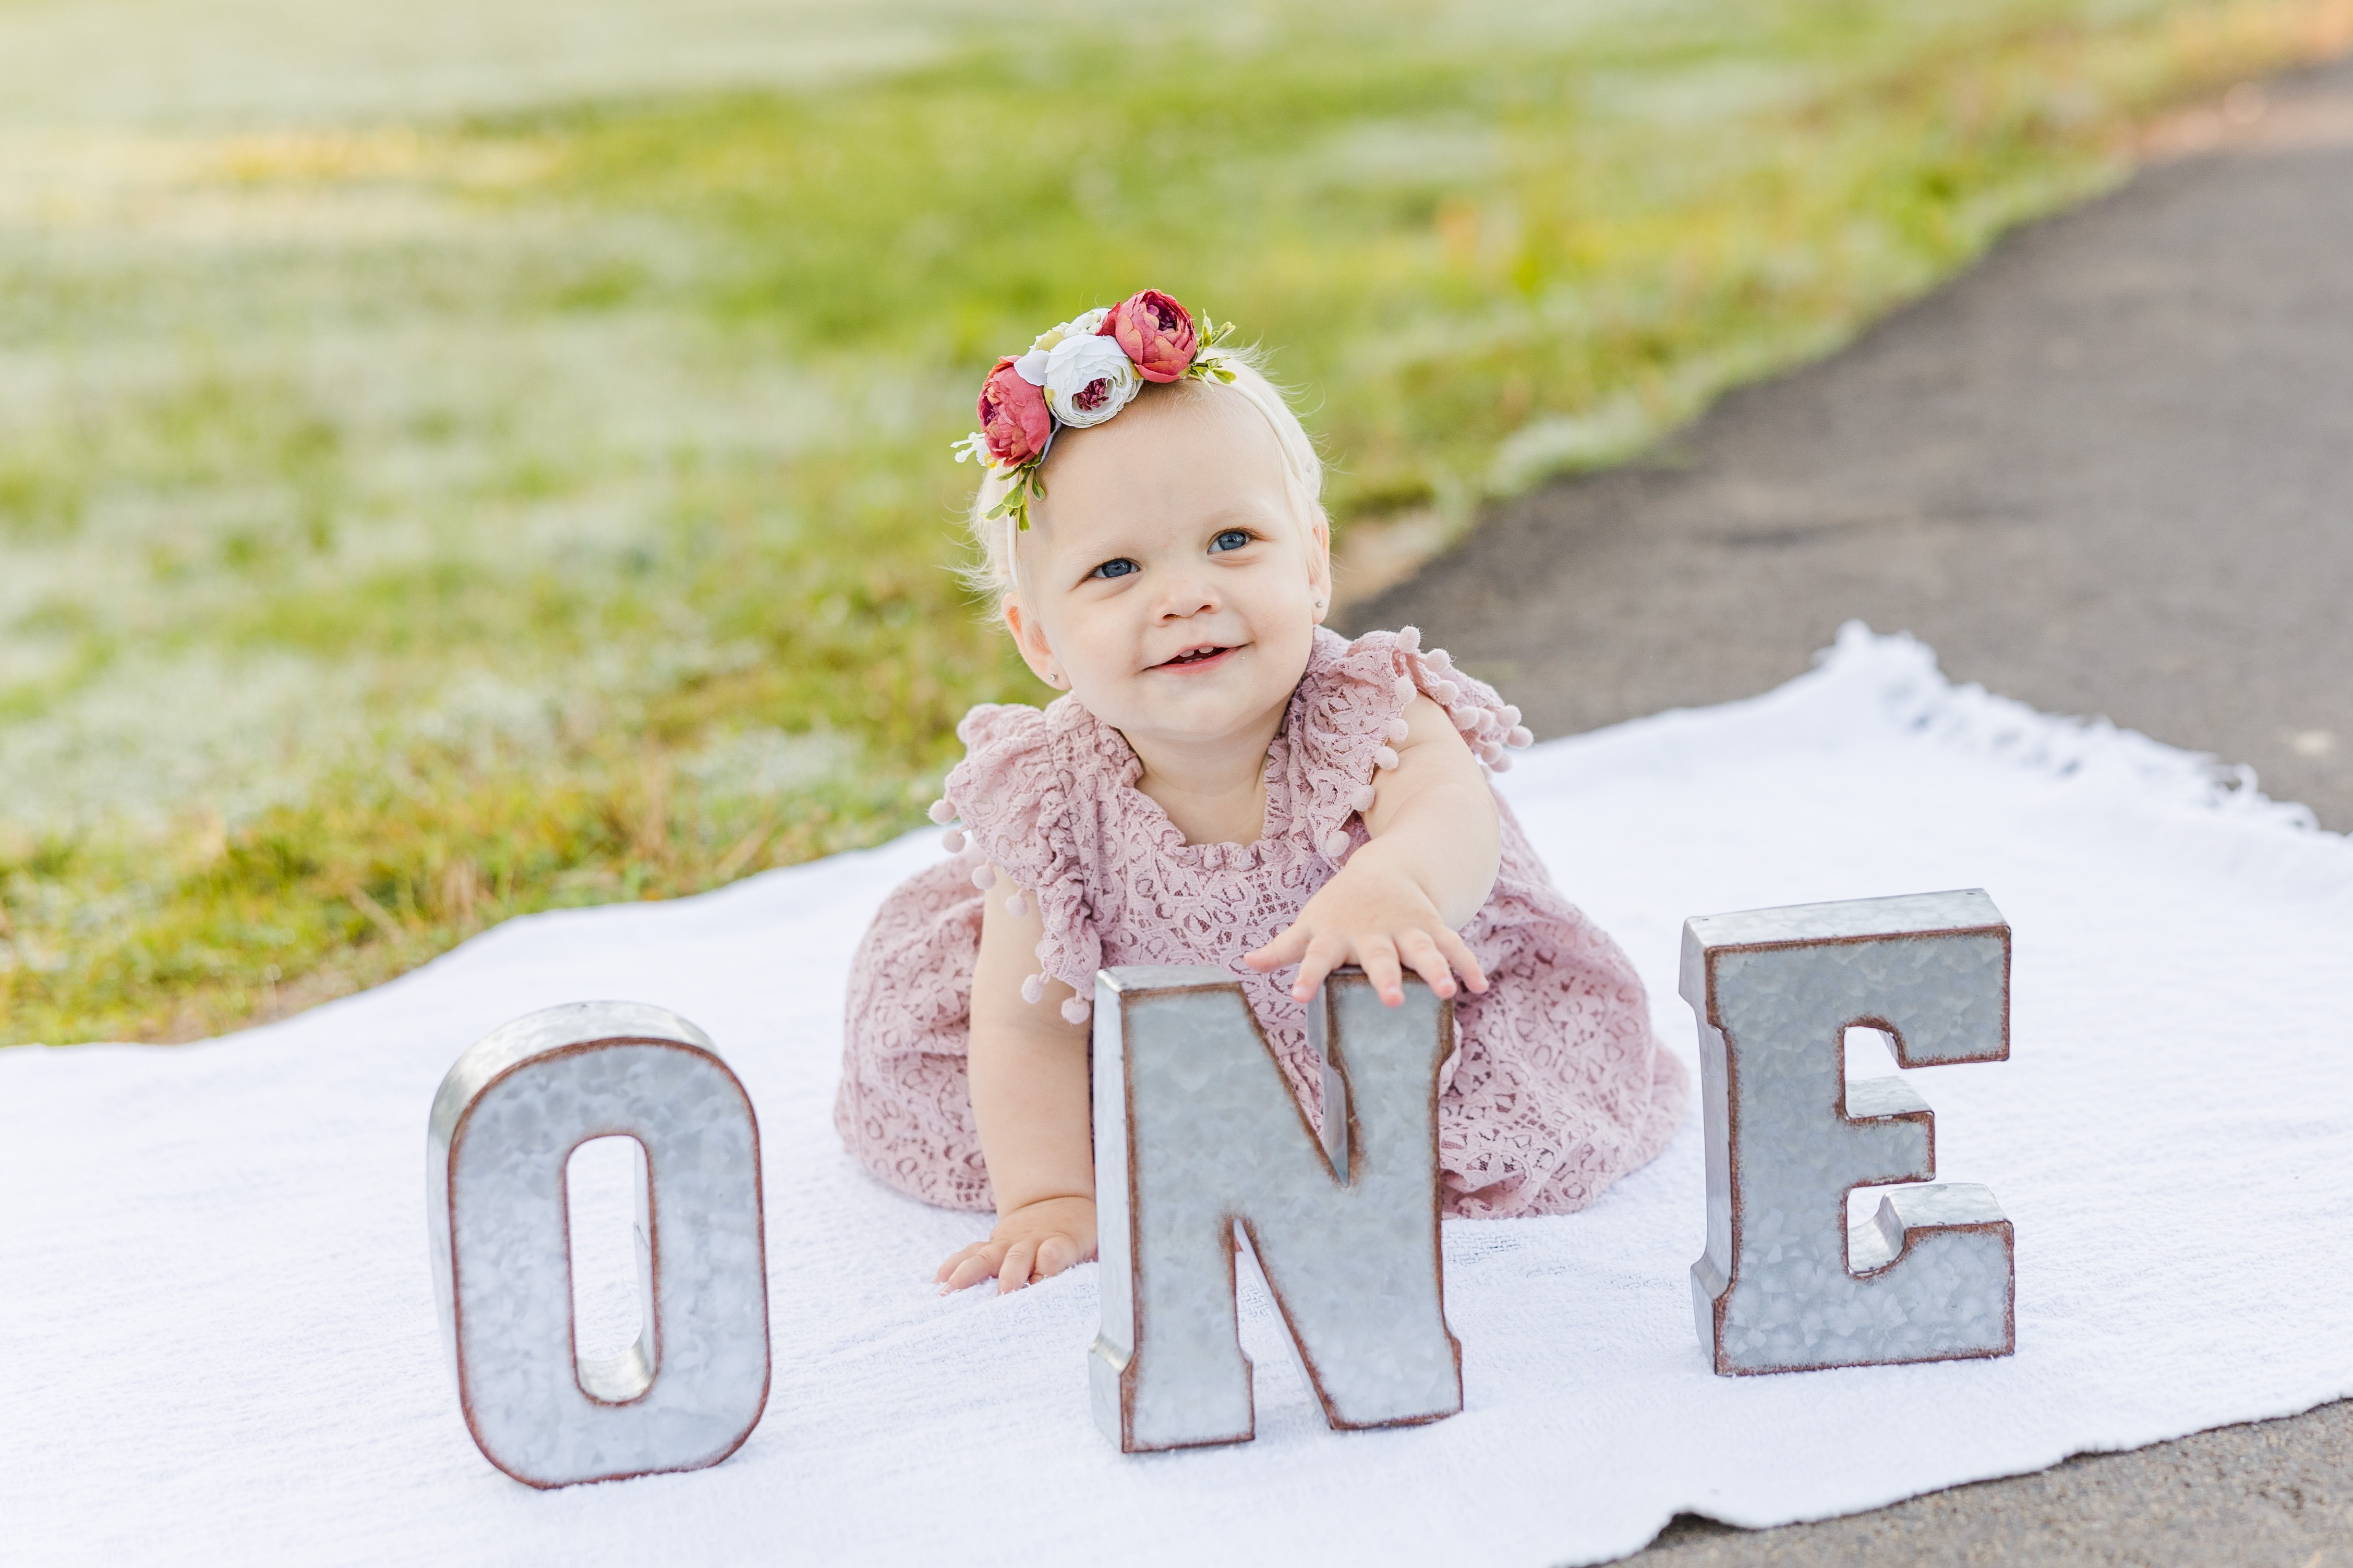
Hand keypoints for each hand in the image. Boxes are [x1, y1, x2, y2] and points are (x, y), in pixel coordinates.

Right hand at [936, 1195, 1096, 1294]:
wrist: (1061, 1203)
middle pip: (1019, 1255)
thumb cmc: (1084, 1235)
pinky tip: (939, 1281)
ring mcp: (1010, 1242)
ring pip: (988, 1255)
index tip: (1042, 1284)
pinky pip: (970, 1252)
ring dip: (971, 1272)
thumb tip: (1113, 1305)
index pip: (1056, 1253)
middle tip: (1004, 1293)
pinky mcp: (993, 1243)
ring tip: (952, 1291)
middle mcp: (1034, 1241)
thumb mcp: (1100, 1247)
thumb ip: (1098, 1269)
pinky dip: (954, 1265)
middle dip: (1010, 1274)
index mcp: (1064, 1242)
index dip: (1049, 1266)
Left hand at [1244, 851, 1488, 1005]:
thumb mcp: (1310, 923)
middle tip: (1394, 999)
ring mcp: (1406, 929)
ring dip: (1436, 970)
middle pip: (1379, 956)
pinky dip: (1468, 964)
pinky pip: (1454, 946)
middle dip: (1387, 977)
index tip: (1298, 995)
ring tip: (1448, 992)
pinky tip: (1479, 986)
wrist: (1384, 867)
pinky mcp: (1433, 927)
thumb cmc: (1340, 907)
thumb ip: (1283, 948)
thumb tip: (1247, 963)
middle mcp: (1373, 933)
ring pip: (1423, 950)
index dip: (1307, 976)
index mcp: (1336, 935)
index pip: (1316, 957)